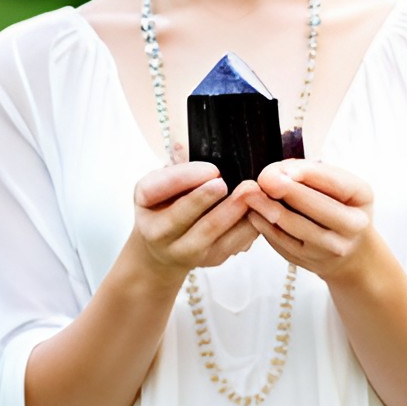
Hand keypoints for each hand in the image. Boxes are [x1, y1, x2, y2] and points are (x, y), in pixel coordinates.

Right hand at [132, 162, 258, 281]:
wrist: (164, 246)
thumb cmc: (165, 202)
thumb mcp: (161, 180)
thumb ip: (174, 167)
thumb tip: (185, 147)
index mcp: (144, 202)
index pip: (159, 188)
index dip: (186, 178)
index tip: (212, 169)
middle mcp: (159, 232)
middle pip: (184, 215)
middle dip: (210, 198)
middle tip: (232, 182)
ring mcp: (186, 251)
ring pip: (214, 232)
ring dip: (237, 211)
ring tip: (254, 192)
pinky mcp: (212, 258)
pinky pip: (234, 242)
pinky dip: (250, 224)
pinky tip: (261, 207)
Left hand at [243, 160, 374, 279]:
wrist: (350, 248)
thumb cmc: (339, 205)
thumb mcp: (338, 184)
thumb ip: (312, 173)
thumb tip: (278, 172)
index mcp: (362, 197)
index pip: (336, 183)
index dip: (308, 174)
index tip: (283, 169)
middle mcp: (353, 226)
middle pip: (315, 207)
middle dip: (286, 190)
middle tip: (263, 178)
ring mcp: (333, 248)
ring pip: (295, 226)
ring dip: (268, 208)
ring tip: (250, 194)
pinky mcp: (311, 262)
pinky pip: (283, 243)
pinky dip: (265, 226)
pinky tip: (254, 213)